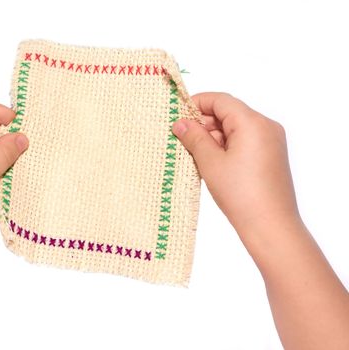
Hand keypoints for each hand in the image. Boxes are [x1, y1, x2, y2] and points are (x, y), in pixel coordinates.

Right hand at [172, 92, 300, 236]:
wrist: (271, 226)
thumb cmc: (241, 194)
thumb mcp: (210, 162)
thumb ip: (194, 137)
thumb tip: (181, 123)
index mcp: (253, 123)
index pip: (221, 100)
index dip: (197, 104)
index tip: (178, 116)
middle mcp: (266, 127)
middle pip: (229, 113)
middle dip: (204, 123)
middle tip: (182, 138)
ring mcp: (271, 142)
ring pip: (236, 128)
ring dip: (214, 136)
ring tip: (194, 154)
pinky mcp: (271, 156)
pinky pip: (244, 141)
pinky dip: (226, 146)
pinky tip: (211, 162)